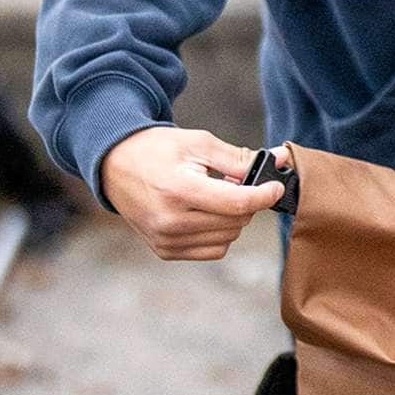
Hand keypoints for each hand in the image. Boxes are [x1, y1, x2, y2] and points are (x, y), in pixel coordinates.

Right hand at [98, 126, 287, 260]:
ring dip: (232, 218)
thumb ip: (239, 158)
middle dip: (245, 202)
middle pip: (236, 222)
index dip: (264, 195)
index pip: (237, 204)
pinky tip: (204, 213)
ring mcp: (167, 240)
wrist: (114, 166)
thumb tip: (279, 161)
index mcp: (178, 190)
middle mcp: (171, 221)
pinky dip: (219, 233)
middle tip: (233, 182)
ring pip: (228, 238)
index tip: (276, 187)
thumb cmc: (157, 150)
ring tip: (214, 195)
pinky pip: (212, 250)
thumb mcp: (198, 143)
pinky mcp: (165, 251)